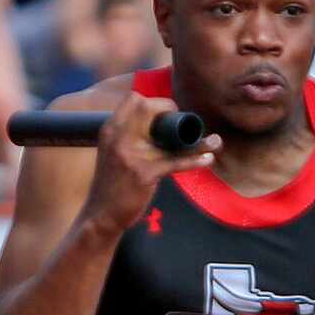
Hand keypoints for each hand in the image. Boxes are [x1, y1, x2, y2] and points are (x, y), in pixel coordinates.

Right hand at [84, 91, 220, 234]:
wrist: (100, 215)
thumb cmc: (111, 186)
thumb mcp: (111, 153)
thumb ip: (127, 137)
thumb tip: (155, 125)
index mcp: (110, 130)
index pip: (133, 99)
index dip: (154, 102)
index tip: (165, 114)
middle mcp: (118, 137)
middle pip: (148, 106)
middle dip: (172, 111)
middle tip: (183, 128)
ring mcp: (130, 154)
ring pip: (170, 137)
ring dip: (197, 141)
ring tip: (215, 141)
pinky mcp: (143, 174)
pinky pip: (175, 161)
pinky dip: (194, 160)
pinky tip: (207, 159)